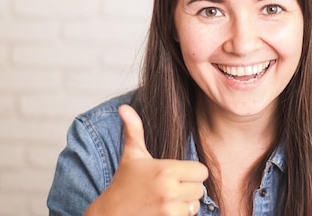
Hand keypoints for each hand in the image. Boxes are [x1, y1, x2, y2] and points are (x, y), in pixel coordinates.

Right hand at [84, 104, 208, 215]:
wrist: (110, 214)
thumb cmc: (123, 183)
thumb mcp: (131, 155)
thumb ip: (133, 129)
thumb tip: (124, 107)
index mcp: (165, 169)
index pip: (201, 171)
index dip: (192, 172)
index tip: (178, 173)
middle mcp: (169, 189)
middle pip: (200, 189)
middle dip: (189, 188)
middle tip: (171, 187)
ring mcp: (169, 209)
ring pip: (195, 206)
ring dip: (185, 204)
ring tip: (167, 200)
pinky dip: (180, 215)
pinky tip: (164, 211)